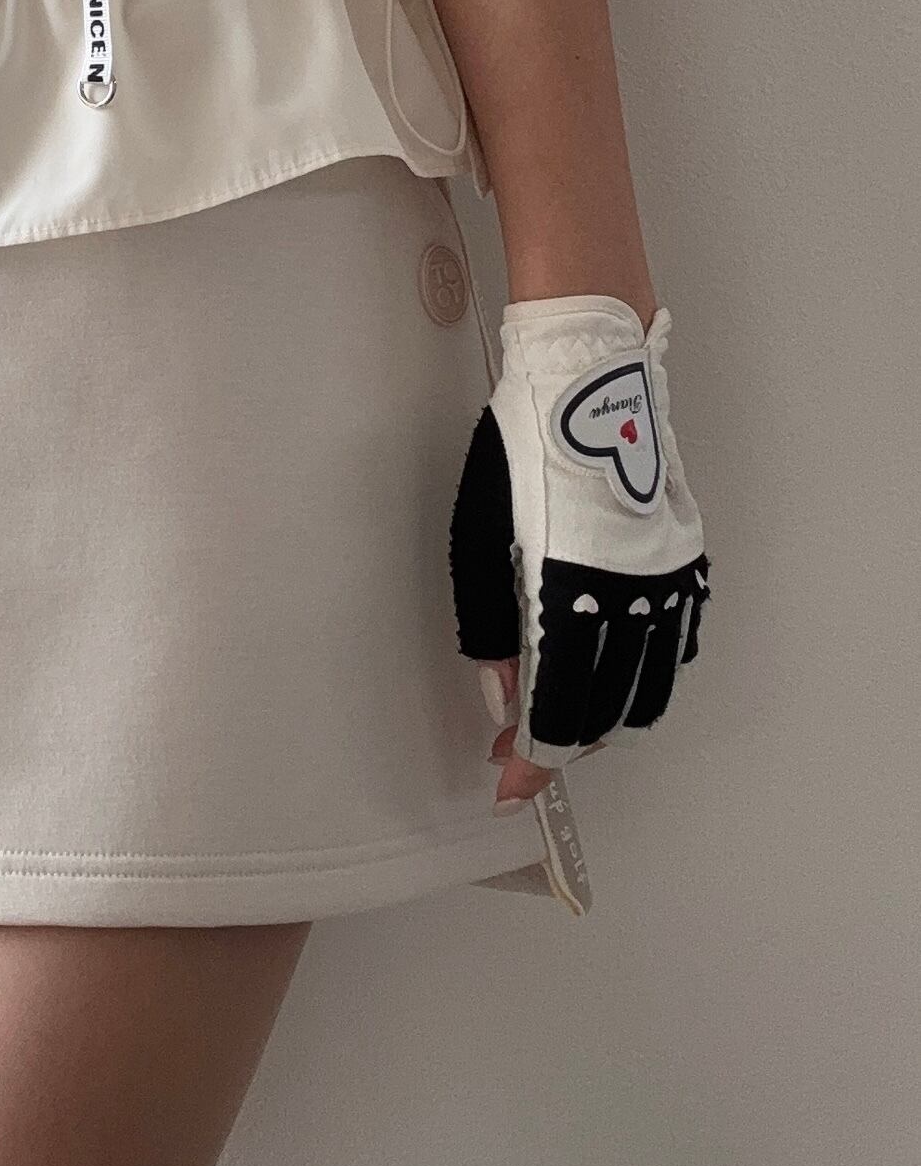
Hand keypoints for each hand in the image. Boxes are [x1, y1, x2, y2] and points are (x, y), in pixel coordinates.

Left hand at [449, 294, 708, 797]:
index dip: (531, 762)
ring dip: (602, 719)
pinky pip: (674, 648)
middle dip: (561, 746)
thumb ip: (491, 628)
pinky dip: (643, 677)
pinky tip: (610, 673)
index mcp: (573, 594)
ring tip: (558, 718)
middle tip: (519, 749)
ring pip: (647, 691)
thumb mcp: (480, 537)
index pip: (557, 713)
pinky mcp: (686, 565)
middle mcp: (632, 599)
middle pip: (606, 715)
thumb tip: (501, 700)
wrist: (590, 381)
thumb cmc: (524, 447)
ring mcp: (668, 584)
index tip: (506, 784)